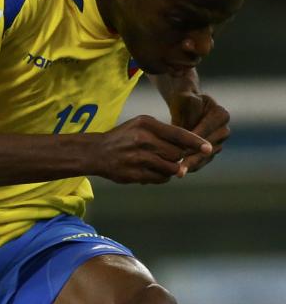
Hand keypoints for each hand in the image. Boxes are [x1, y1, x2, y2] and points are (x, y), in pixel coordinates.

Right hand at [89, 114, 212, 184]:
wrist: (95, 152)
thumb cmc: (123, 137)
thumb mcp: (141, 125)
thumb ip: (164, 133)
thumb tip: (187, 147)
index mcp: (147, 125)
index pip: (178, 134)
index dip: (195, 142)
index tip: (208, 148)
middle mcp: (143, 141)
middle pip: (176, 153)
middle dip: (179, 156)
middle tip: (174, 156)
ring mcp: (138, 159)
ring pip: (170, 167)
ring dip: (173, 168)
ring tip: (166, 164)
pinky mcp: (134, 174)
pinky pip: (159, 179)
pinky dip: (163, 177)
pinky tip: (155, 172)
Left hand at [168, 91, 229, 171]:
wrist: (185, 108)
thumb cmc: (183, 100)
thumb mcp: (184, 98)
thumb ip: (188, 102)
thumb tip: (189, 113)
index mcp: (221, 114)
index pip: (206, 130)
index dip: (193, 140)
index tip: (180, 150)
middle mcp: (223, 129)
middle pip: (208, 147)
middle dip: (192, 158)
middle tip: (180, 169)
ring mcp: (219, 142)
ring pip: (205, 157)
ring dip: (192, 166)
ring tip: (178, 174)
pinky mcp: (211, 152)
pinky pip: (201, 162)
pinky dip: (191, 167)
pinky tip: (178, 172)